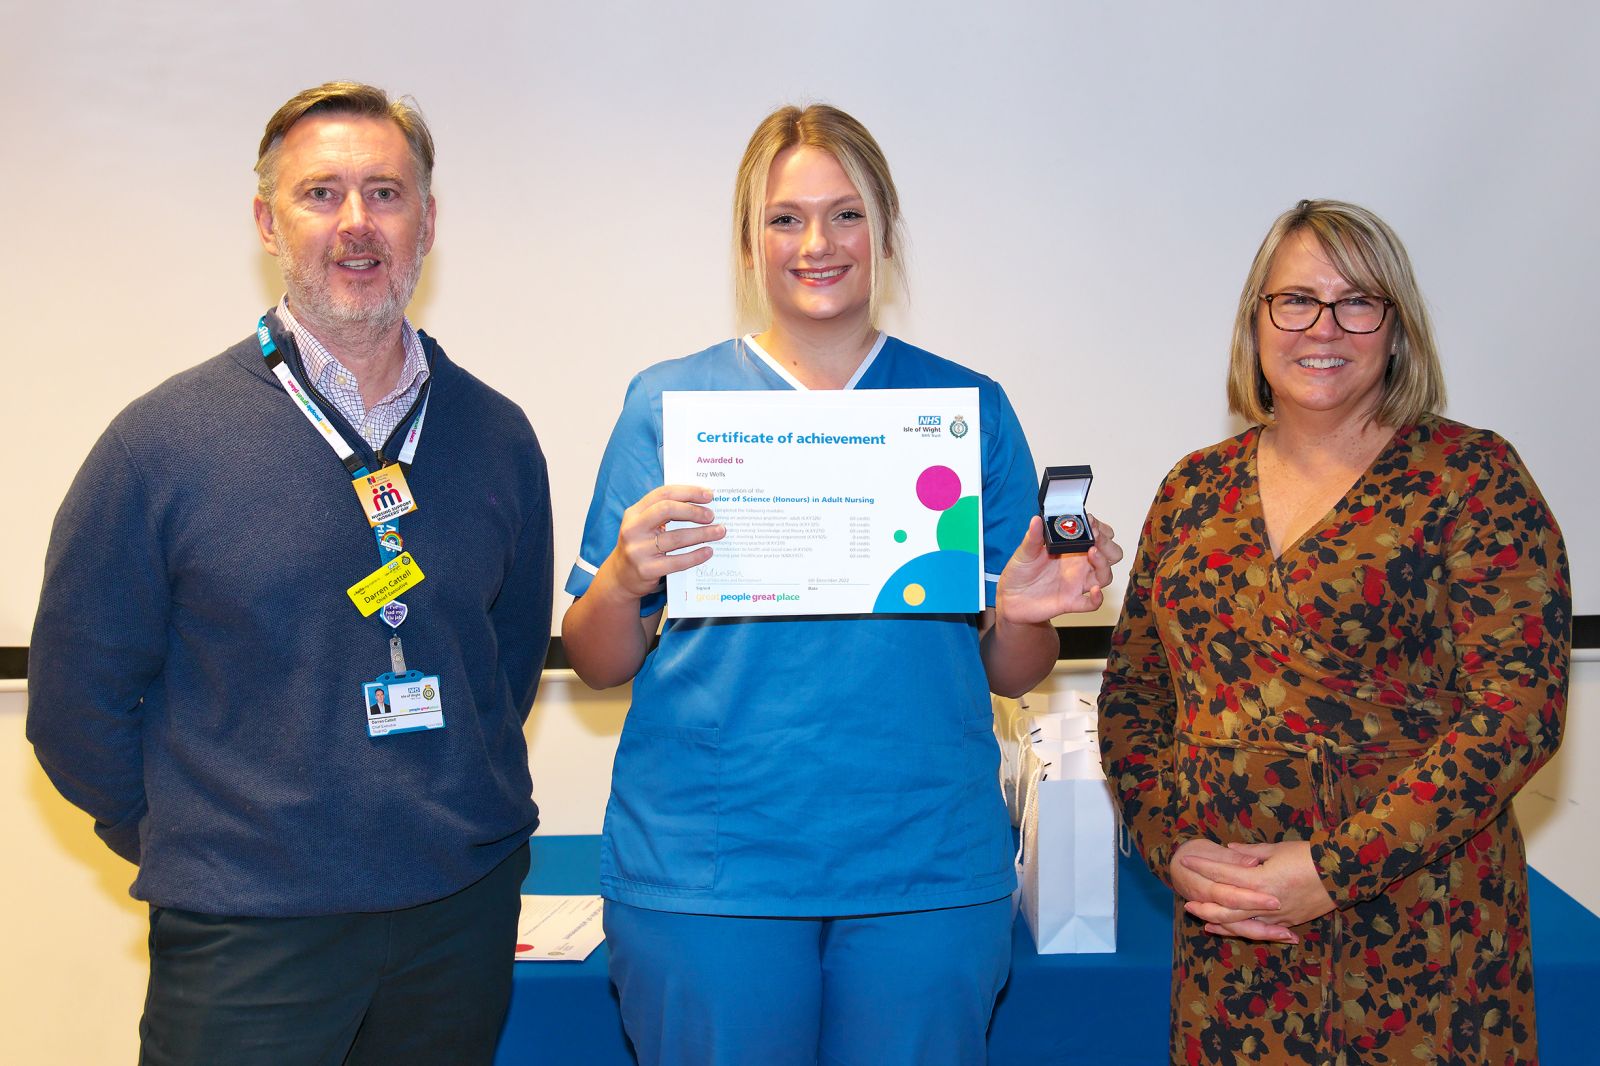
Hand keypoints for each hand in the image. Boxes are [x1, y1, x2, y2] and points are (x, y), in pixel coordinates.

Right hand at [602, 484, 724, 598]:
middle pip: (667, 510)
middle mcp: (633, 529)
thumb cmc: (641, 545)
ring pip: (676, 538)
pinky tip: (708, 551)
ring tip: (719, 531)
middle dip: (693, 511)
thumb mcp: (644, 525)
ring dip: (702, 534)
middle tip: (711, 515)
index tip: (709, 495)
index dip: (688, 492)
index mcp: (634, 513)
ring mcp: (638, 550)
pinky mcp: (647, 570)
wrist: (621, 577)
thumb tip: (701, 503)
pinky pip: (677, 562)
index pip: (663, 494)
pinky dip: (696, 556)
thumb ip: (664, 513)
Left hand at [996, 513, 1122, 623]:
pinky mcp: (1071, 601)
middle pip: (1110, 554)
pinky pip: (1092, 603)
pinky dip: (1098, 598)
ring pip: (1105, 575)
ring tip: (1092, 552)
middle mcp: (1079, 565)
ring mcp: (1077, 583)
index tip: (1091, 522)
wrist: (1010, 598)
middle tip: (1095, 537)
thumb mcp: (1024, 551)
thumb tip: (1036, 519)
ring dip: (1104, 564)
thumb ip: (1033, 537)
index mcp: (1071, 548)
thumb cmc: (1020, 573)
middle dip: (1108, 544)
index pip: (1098, 535)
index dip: (1100, 528)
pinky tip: (1094, 591)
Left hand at [1180, 840, 1333, 941]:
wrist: (1343, 873)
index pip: (1224, 873)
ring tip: (1202, 919)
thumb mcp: (1277, 849)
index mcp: (1261, 879)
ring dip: (1219, 922)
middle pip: (1226, 907)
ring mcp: (1277, 914)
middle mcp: (1266, 901)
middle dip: (1205, 904)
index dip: (1204, 867)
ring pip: (1241, 923)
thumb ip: (1249, 853)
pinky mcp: (1287, 921)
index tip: (1187, 861)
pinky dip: (1242, 929)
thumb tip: (1228, 850)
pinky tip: (1230, 928)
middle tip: (1187, 902)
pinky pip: (1259, 928)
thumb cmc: (1309, 856)